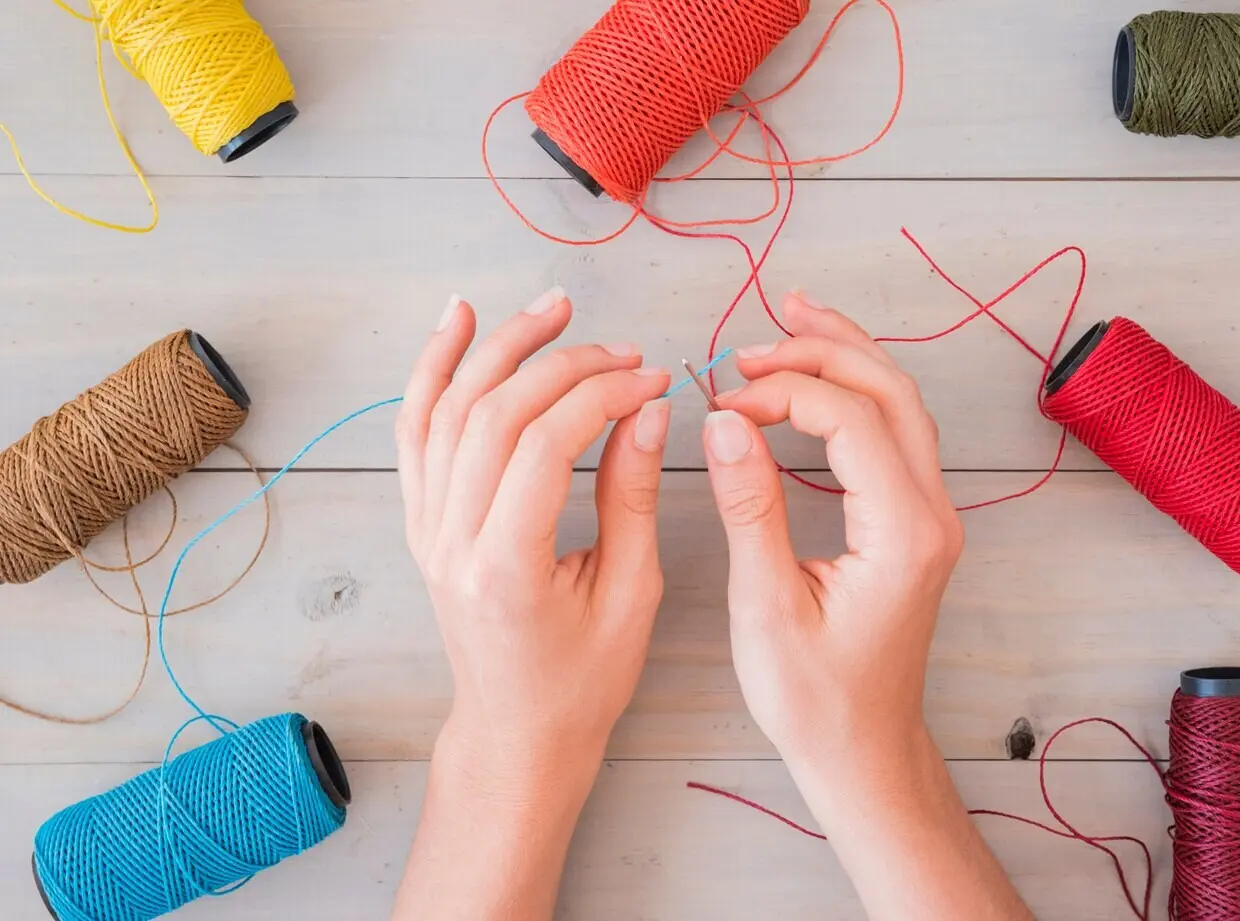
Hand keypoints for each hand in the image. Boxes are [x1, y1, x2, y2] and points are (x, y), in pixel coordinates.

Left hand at [395, 288, 672, 775]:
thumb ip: (631, 496)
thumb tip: (647, 409)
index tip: (651, 379)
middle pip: (495, 413)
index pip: (547, 444)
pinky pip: (416, 430)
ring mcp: (427, 529)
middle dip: (563, 364)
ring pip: (449, 408)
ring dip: (499, 347)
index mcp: (507, 567)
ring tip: (552, 308)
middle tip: (621, 349)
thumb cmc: (579, 681)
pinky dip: (433, 370)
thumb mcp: (629, 595)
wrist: (516, 731)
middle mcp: (452, 541)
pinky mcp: (422, 522)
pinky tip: (458, 324)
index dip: (602, 395)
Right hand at [704, 291, 962, 769]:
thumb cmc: (816, 698)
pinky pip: (896, 432)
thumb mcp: (766, 606)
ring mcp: (930, 516)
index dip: (784, 393)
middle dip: (821, 351)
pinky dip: (855, 391)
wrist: (864, 748)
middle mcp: (931, 514)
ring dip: (846, 356)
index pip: (850, 419)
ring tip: (791, 317)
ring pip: (900, 403)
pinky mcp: (914, 522)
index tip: (724, 401)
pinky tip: (818, 377)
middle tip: (754, 342)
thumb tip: (724, 422)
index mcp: (902, 533)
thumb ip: (750, 507)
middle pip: (890, 392)